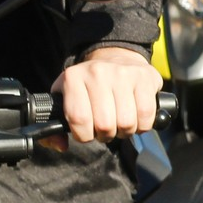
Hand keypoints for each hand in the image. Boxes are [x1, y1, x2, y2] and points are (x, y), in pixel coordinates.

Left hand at [45, 46, 163, 150]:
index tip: (86, 133)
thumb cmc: (88, 85)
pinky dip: (142, 125)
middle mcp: (98, 72)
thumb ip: (56, 126)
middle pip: (104, 124)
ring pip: (127, 122)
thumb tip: (60, 145)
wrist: (116, 57)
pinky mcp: (145, 77)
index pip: (79, 119)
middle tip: (105, 130)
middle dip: (105, 135)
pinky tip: (136, 119)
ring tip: (120, 124)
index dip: (83, 135)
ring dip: (124, 132)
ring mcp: (124, 73)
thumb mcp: (65, 98)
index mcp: (73, 78)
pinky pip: (146, 114)